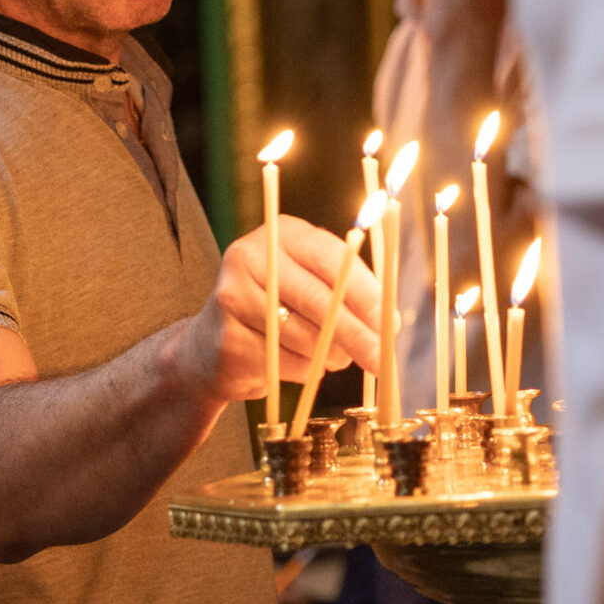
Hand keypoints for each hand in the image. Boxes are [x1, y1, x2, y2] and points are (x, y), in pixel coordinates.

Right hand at [173, 215, 384, 400]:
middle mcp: (251, 254)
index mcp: (281, 232)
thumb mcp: (311, 285)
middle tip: (383, 360)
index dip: (366, 294)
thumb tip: (390, 322)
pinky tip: (294, 362)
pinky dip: (302, 371)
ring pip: (305, 336)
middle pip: (318, 299)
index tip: (392, 324)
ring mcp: (233, 294)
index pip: (332, 259)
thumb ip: (348, 293)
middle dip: (358, 334)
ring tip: (330, 357)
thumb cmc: (278, 311)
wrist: (211, 345)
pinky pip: (285, 362)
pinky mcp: (227, 336)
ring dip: (330, 356)